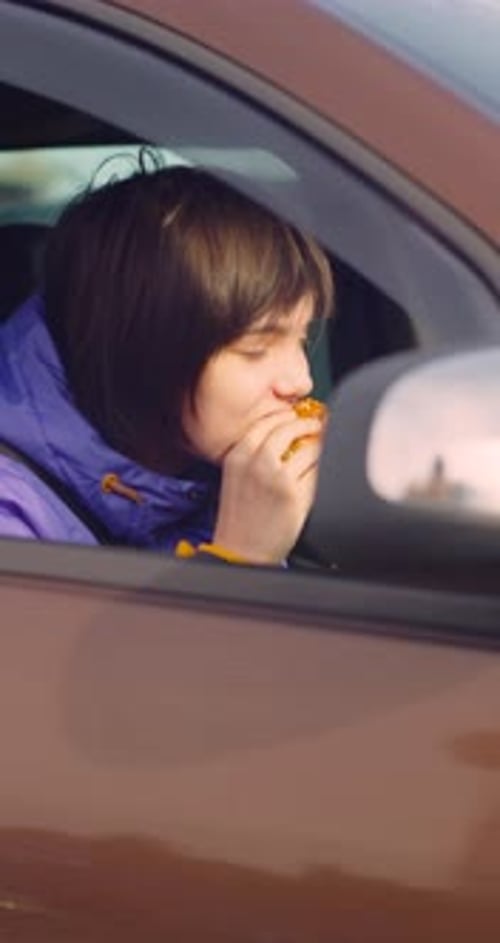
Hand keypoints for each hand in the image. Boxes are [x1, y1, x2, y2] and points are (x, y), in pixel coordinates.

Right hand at [213, 410, 323, 563]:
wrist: (241, 552)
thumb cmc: (239, 518)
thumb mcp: (235, 478)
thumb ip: (254, 456)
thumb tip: (284, 435)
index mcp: (239, 456)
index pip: (267, 421)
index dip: (287, 416)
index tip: (298, 416)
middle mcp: (257, 463)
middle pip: (290, 428)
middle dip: (308, 423)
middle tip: (318, 424)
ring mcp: (278, 478)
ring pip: (310, 448)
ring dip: (320, 445)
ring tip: (324, 446)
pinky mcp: (296, 495)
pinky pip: (317, 471)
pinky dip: (323, 468)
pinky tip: (323, 469)